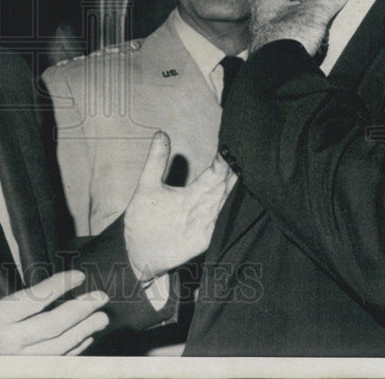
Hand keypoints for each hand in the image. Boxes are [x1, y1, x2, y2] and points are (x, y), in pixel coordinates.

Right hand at [0, 226, 109, 354]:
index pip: (35, 300)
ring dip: (82, 333)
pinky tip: (82, 340)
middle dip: (82, 311)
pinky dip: (70, 353)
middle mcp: (6, 344)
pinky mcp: (14, 371)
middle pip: (53, 327)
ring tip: (100, 318)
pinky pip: (49, 364)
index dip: (60, 286)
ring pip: (56, 349)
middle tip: (102, 298)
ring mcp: (11, 362)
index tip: (79, 275)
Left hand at [124, 133, 235, 282]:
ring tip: (243, 171)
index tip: (234, 142)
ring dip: (234, 190)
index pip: (215, 173)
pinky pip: (219, 226)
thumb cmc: (144, 218)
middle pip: (224, 186)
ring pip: (225, 203)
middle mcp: (202, 206)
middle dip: (236, 171)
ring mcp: (204, 223)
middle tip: (247, 153)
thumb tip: (161, 132)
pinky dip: (226, 215)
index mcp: (193, 193)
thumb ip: (156, 160)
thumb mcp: (148, 184)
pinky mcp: (201, 239)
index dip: (225, 161)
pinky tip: (232, 203)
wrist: (137, 252)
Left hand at [250, 0, 355, 55]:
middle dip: (299, 8)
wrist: (277, 70)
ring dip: (298, 26)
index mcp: (266, 0)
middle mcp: (259, 17)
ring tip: (317, 28)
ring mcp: (262, 36)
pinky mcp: (268, 53)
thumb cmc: (290, 34)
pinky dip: (296, 42)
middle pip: (282, 6)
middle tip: (317, 7)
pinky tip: (309, 45)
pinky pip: (284, 43)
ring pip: (284, 25)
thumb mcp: (317, 11)